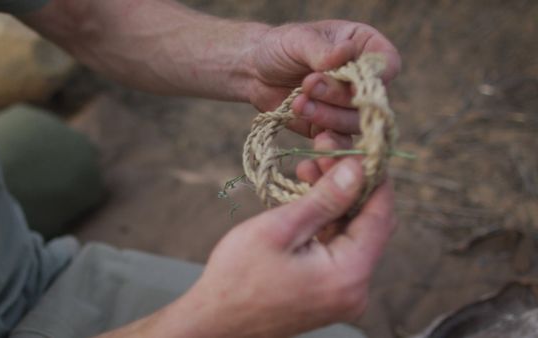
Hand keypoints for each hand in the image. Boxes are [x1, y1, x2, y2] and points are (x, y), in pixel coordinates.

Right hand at [168, 132, 395, 337]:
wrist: (214, 321)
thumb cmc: (237, 277)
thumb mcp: (280, 229)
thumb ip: (324, 199)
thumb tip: (357, 169)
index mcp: (348, 275)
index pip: (380, 215)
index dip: (374, 177)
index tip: (358, 147)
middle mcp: (355, 289)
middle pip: (368, 224)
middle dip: (349, 183)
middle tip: (324, 151)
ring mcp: (342, 294)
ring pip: (351, 234)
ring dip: (334, 200)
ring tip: (308, 167)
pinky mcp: (328, 294)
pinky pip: (337, 250)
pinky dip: (325, 222)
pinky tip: (306, 198)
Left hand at [246, 20, 400, 137]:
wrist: (255, 72)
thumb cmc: (281, 47)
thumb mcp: (299, 40)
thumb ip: (322, 50)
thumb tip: (347, 52)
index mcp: (365, 47)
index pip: (387, 64)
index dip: (375, 75)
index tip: (349, 75)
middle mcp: (363, 80)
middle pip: (370, 98)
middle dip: (338, 94)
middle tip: (308, 83)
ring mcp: (349, 107)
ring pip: (355, 122)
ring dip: (327, 115)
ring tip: (298, 102)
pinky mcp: (332, 128)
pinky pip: (339, 141)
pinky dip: (325, 139)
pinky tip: (306, 125)